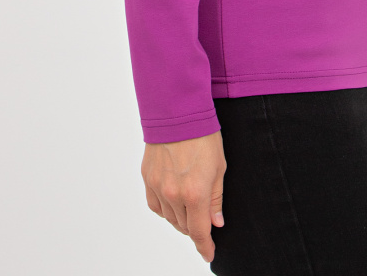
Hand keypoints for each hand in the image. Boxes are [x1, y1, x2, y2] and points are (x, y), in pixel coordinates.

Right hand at [141, 130, 226, 263]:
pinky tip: (172, 200)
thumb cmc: (202, 135)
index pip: (199, 232)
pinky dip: (164, 208)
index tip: (208, 254)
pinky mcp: (147, 177)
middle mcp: (174, 194)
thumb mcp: (219, 167)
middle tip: (203, 218)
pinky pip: (155, 205)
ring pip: (169, 217)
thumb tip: (216, 222)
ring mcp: (158, 186)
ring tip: (189, 205)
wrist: (177, 112)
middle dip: (195, 227)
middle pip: (184, 226)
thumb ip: (216, 199)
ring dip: (180, 218)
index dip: (205, 246)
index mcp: (195, 193)